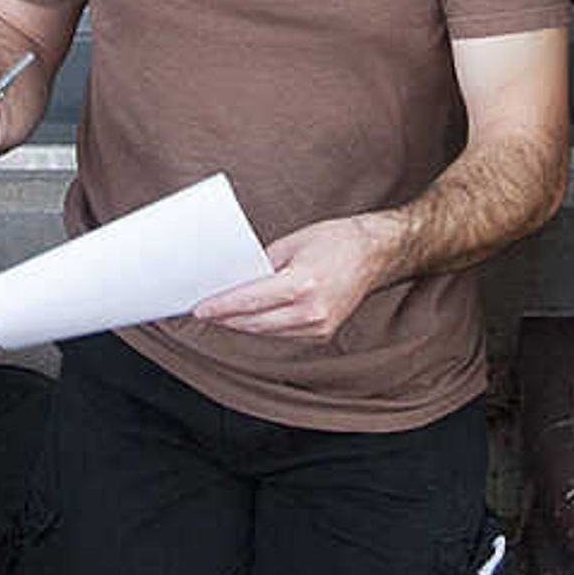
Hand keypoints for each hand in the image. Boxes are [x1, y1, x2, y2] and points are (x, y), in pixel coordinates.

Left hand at [190, 214, 401, 341]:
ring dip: (241, 324)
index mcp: (303, 284)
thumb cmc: (334, 240)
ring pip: (266, 332)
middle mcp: (312, 311)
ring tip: (219, 315)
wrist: (374, 254)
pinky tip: (247, 318)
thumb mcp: (291, 243)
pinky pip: (282, 333)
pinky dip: (262, 326)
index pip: (250, 300)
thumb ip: (262, 266)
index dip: (221, 306)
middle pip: (254, 322)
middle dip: (225, 318)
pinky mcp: (322, 334)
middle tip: (202, 312)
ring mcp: (319, 326)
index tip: (199, 308)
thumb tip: (234, 282)